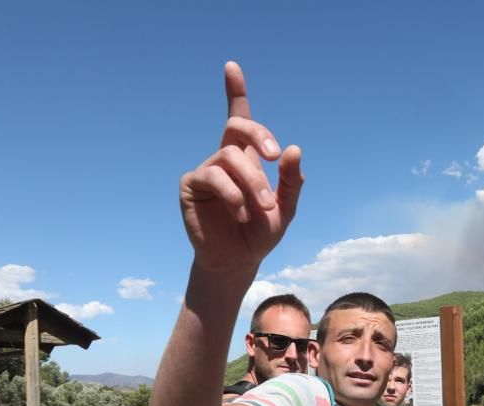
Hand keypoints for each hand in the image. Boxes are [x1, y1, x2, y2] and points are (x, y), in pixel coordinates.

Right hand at [179, 62, 302, 274]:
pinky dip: (233, 194)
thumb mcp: (285, 209)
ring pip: (230, 156)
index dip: (235, 91)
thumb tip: (293, 148)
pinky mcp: (191, 185)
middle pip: (236, 125)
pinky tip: (240, 212)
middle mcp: (224, 157)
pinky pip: (213, 176)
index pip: (240, 117)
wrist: (238, 261)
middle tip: (274, 157)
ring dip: (252, 180)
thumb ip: (291, 181)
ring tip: (262, 206)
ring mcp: (206, 169)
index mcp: (247, 157)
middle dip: (258, 134)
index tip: (231, 66)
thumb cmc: (259, 233)